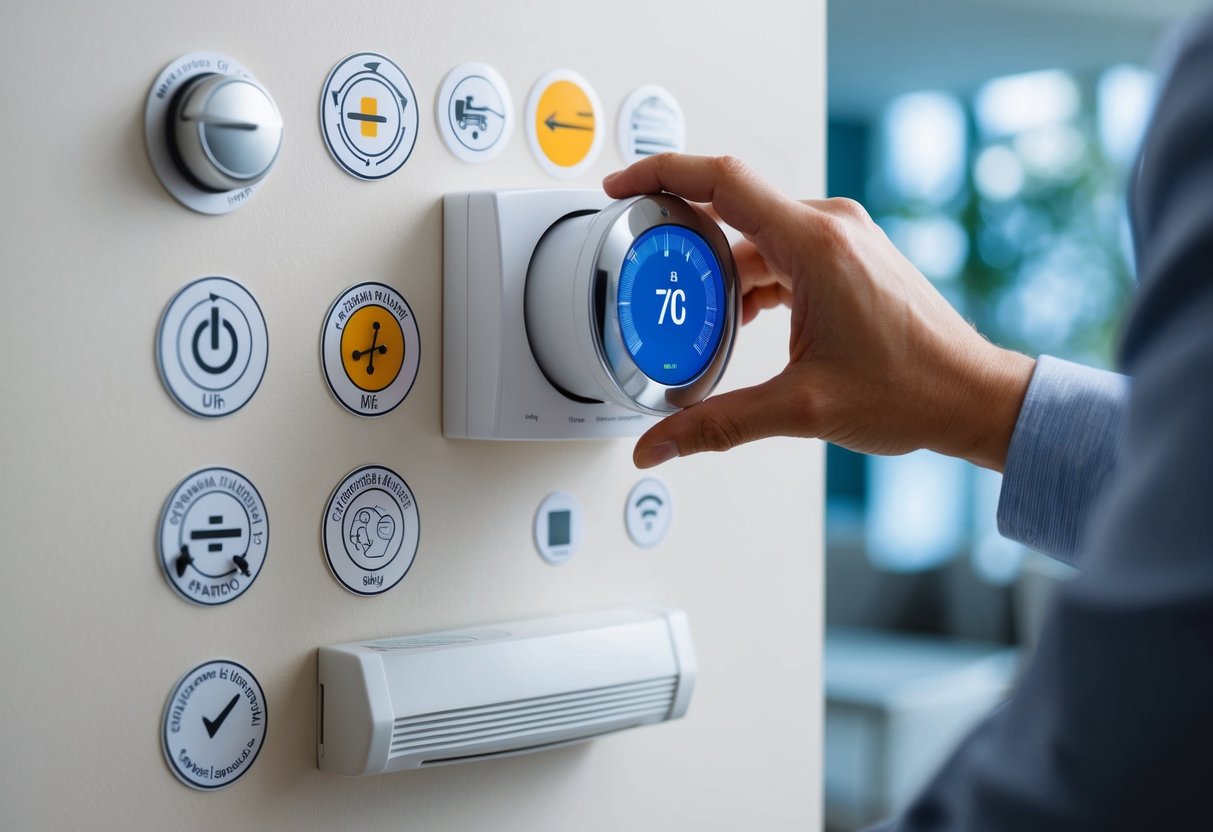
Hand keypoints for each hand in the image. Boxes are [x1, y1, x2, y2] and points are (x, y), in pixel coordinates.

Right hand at [602, 154, 1034, 471]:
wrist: (972, 395)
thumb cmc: (913, 390)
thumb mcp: (801, 408)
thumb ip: (717, 425)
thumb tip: (658, 446)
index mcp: (816, 244)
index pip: (721, 181)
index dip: (661, 174)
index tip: (622, 184)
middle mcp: (831, 226)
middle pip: (733, 206)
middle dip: (682, 235)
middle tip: (644, 259)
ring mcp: (845, 238)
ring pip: (757, 235)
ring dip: (721, 268)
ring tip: (692, 309)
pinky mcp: (851, 256)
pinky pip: (783, 250)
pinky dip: (752, 277)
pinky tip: (739, 316)